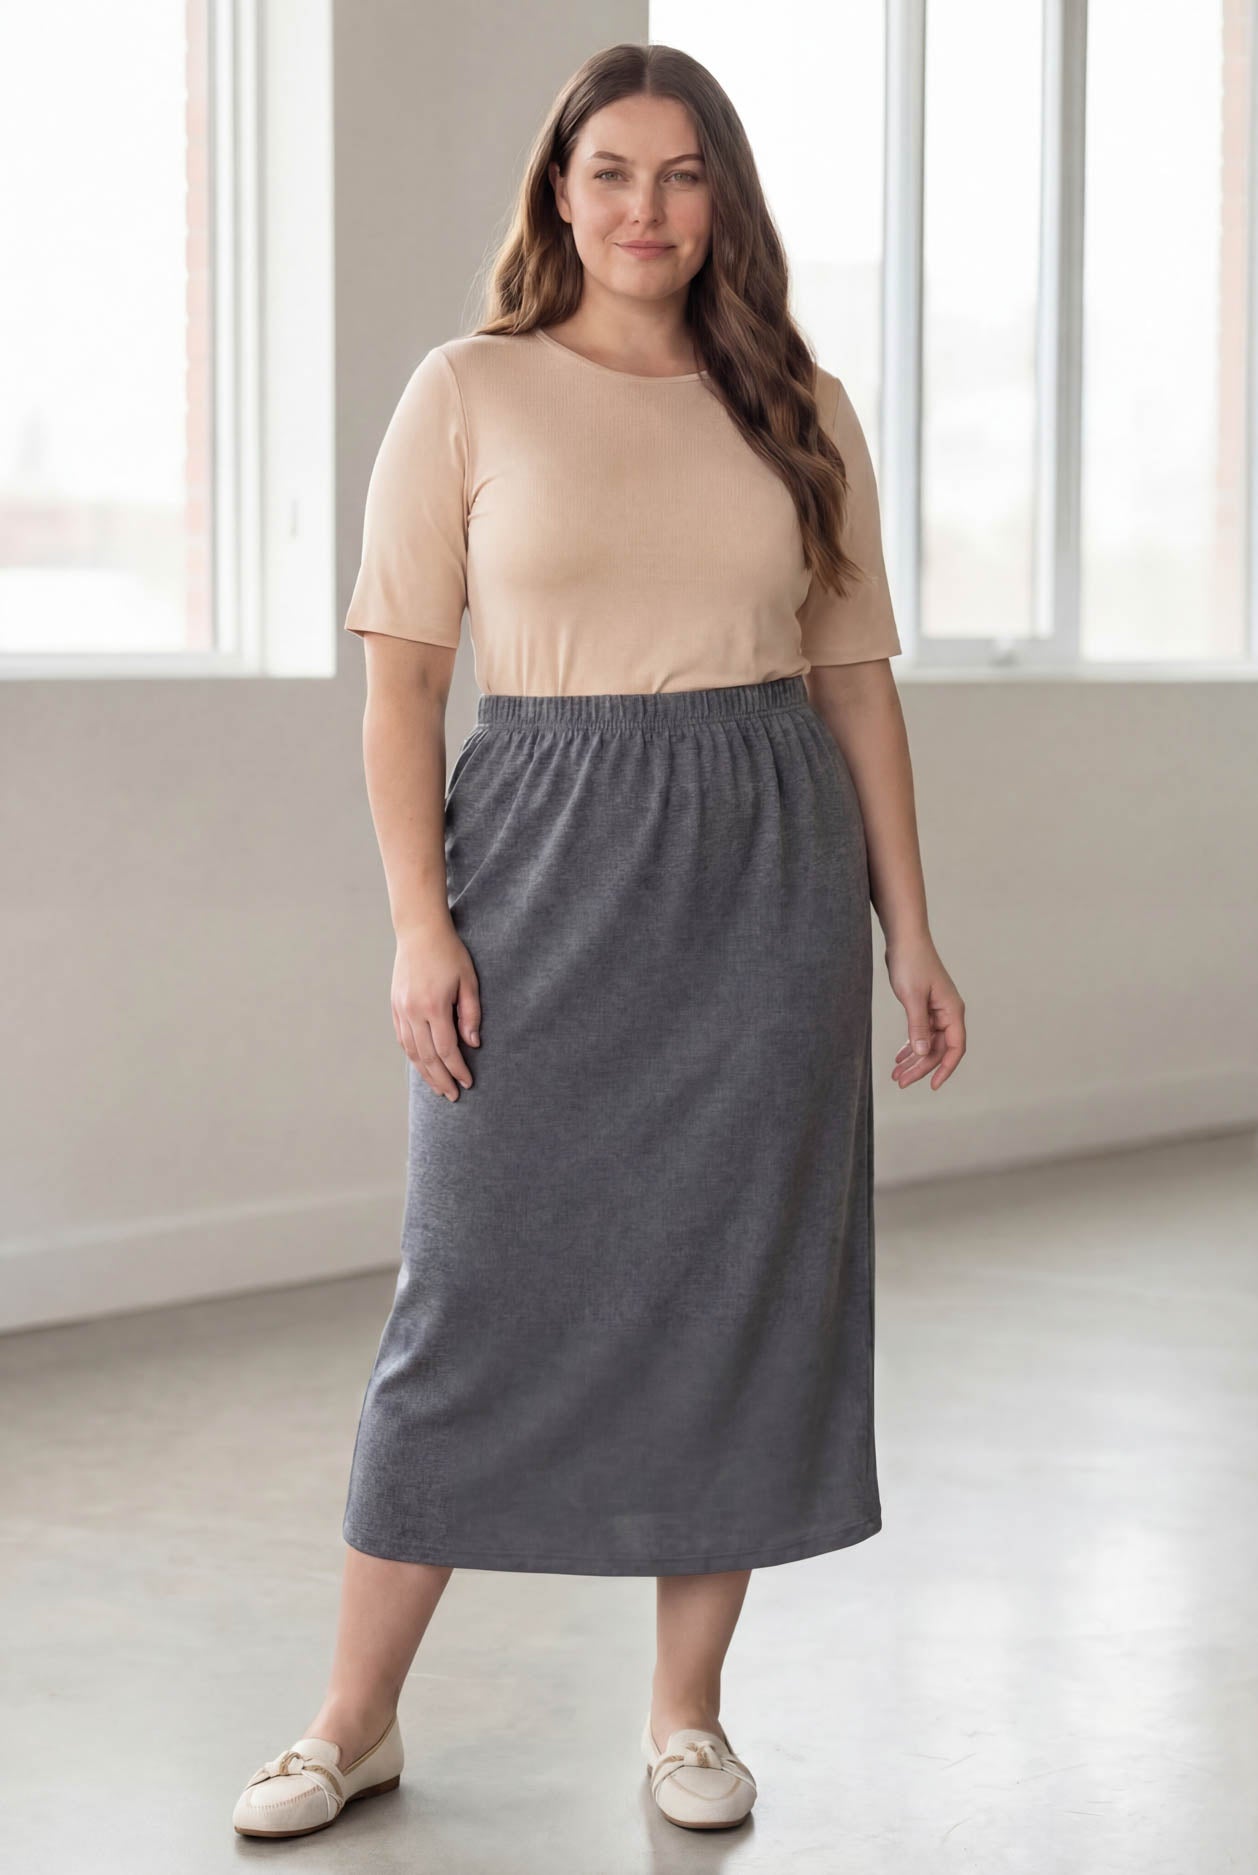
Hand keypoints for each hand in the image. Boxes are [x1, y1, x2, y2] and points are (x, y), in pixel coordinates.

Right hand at [391, 915, 481, 1100]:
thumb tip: (472, 1044)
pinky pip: (403, 1039)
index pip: (447, 1049)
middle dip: (441, 1079)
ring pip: (412, 1051)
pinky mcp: (395, 1006)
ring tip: (438, 1087)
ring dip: (425, 1073)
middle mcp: (413, 1011)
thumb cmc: (450, 953)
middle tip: (453, 1096)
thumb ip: (471, 1014)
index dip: (458, 1070)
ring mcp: (400, 1010)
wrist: (419, 932)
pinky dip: (413, 1056)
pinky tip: (422, 1065)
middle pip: (427, 1057)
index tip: (468, 1082)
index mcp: (434, 1006)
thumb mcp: (469, 981)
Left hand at [886, 935, 965, 1091]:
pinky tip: (900, 1057)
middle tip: (900, 1081)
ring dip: (914, 1059)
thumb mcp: (912, 997)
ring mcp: (936, 1010)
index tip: (932, 1085)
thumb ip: (918, 1026)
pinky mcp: (925, 1006)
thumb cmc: (911, 963)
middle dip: (921, 1067)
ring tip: (896, 1074)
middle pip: (938, 1048)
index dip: (946, 1069)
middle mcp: (948, 1012)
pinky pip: (921, 1032)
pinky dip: (911, 1045)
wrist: (904, 938)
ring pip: (928, 1042)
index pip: (955, 1048)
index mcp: (952, 1011)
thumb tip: (923, 1053)